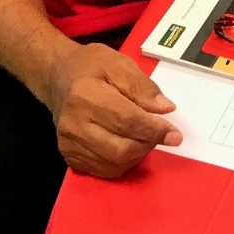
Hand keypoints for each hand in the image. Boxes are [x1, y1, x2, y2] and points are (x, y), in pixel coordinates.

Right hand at [45, 43, 182, 178]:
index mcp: (85, 95)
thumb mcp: (119, 64)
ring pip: (115, 163)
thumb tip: (165, 109)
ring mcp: (68, 144)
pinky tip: (130, 144)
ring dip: (139, 153)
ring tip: (145, 135)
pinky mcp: (69, 157)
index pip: (128, 120)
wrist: (57, 77)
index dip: (155, 130)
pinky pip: (105, 170)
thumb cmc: (90, 67)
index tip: (175, 134)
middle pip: (121, 148)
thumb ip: (143, 87)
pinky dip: (125, 161)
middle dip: (149, 143)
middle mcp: (73, 124)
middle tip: (163, 133)